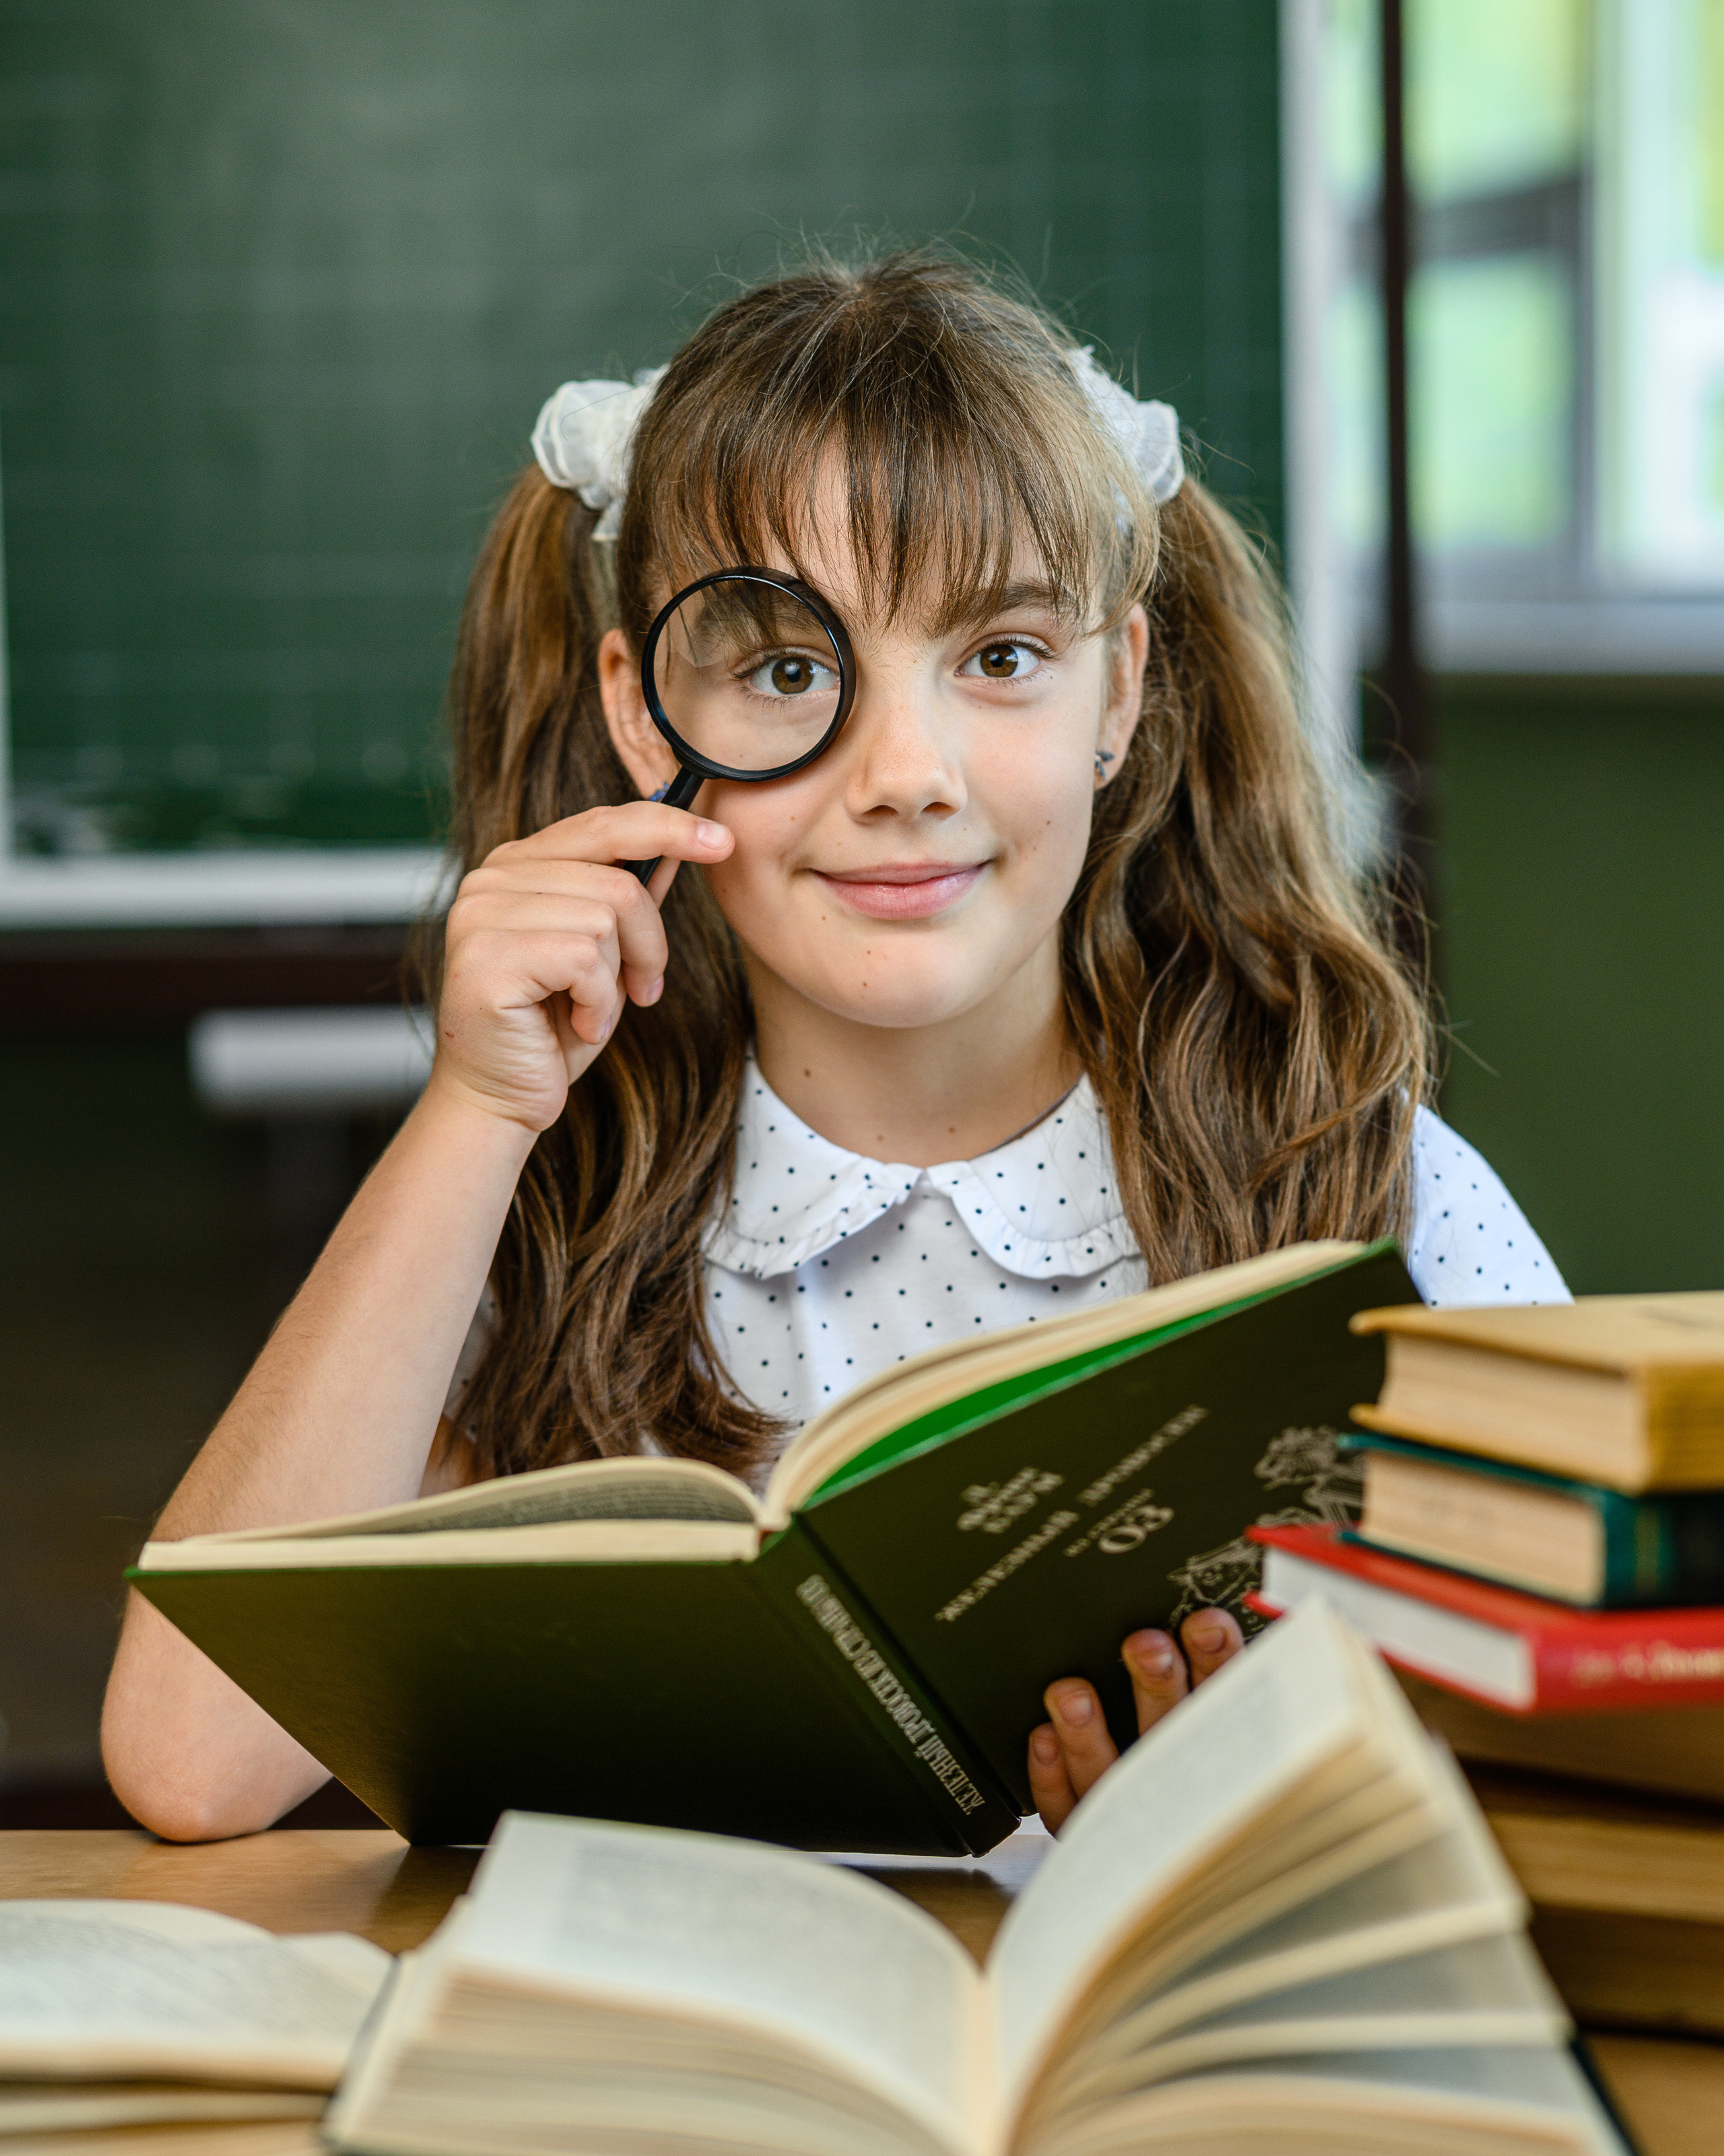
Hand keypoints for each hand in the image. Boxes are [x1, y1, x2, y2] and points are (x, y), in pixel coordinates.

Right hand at [429, 803, 733, 1133]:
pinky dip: (598, 1001)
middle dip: (648, 942)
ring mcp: (479, 915)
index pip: (601, 824)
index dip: (666, 826)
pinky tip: (576, 1024)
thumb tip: (678, 846)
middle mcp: (490, 880)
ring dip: (617, 979)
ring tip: (592, 1011)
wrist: (502, 1100)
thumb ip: (630, 898)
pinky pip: (584, 958)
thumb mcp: (607, 956)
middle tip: (642, 987)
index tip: (722, 842)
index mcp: (516, 867)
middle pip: (616, 880)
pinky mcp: (485, 958)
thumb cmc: (552, 1031)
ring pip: (605, 919)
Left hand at [1027, 1608, 1244, 1832]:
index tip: (1204, 1623)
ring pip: (1108, 1776)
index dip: (1218, 1660)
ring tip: (1071, 1694)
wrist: (1172, 1849)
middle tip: (1145, 1646)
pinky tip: (1043, 1737)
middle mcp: (1178, 1782)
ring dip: (1088, 1733)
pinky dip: (1052, 1775)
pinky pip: (1067, 1809)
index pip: (1228, 1699)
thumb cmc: (1190, 1747)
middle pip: (1169, 1733)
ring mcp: (1130, 1811)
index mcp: (1221, 1743)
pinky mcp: (1087, 1830)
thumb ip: (1220, 1666)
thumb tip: (1218, 1619)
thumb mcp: (1220, 1704)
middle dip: (1158, 1686)